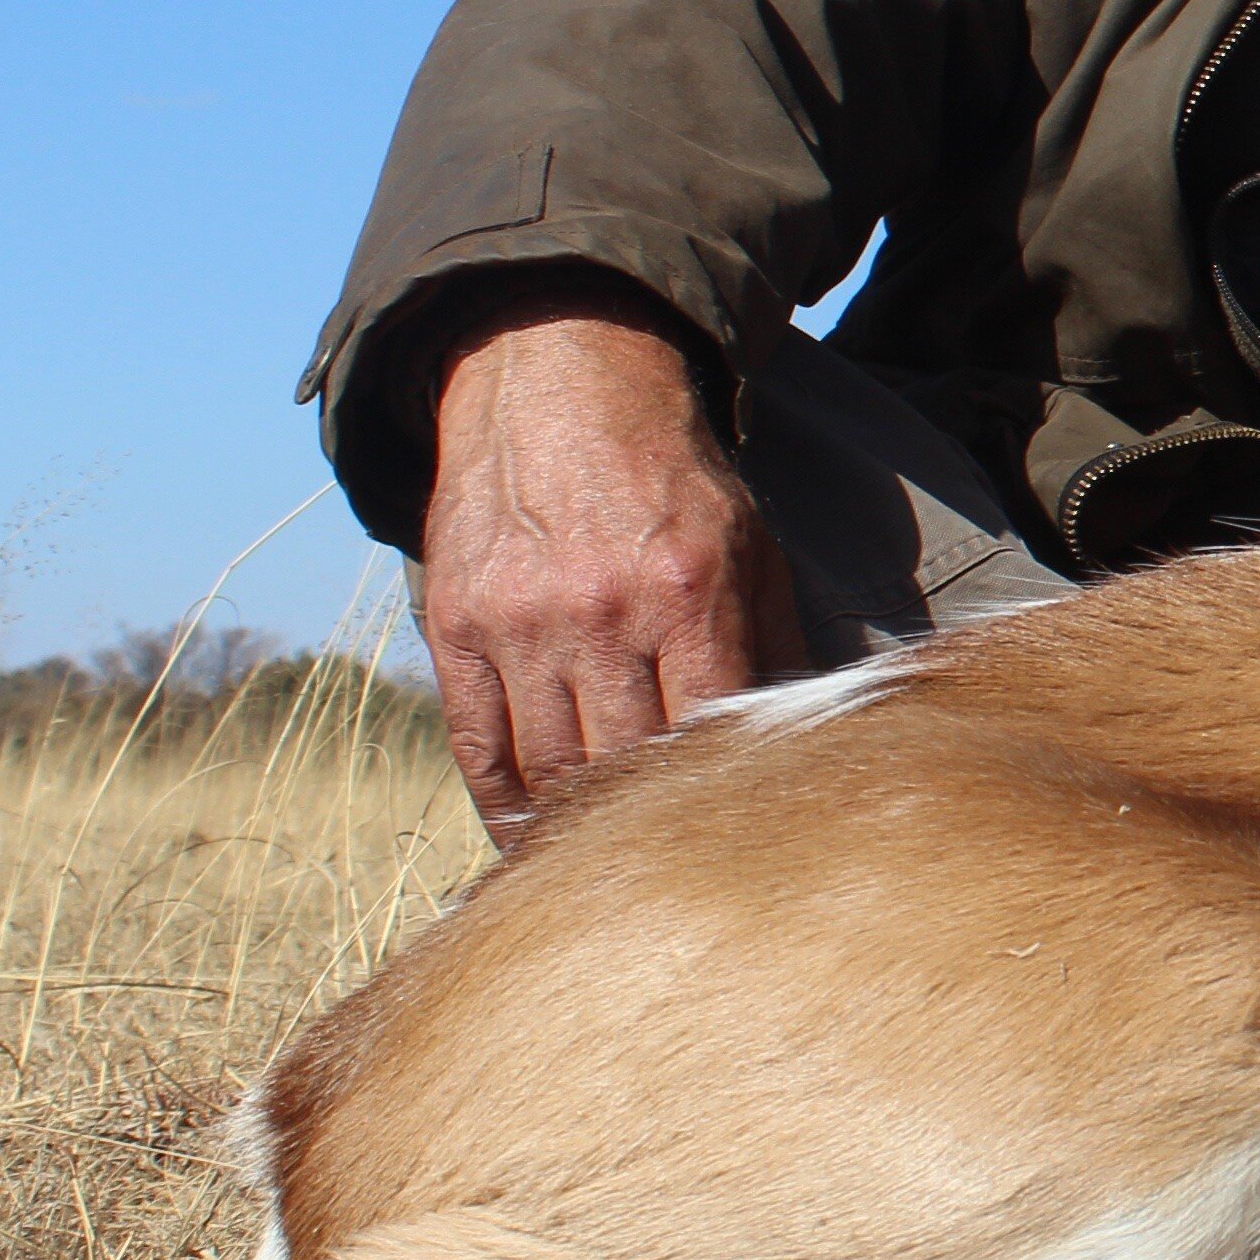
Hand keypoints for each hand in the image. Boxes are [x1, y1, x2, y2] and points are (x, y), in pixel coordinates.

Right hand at [415, 283, 799, 839]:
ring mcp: (522, 624)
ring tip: (598, 867)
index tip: (730, 840)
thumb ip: (777, 640)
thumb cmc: (671, 478)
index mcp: (688, 595)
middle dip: (646, 824)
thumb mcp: (751, 543)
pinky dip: (502, 804)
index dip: (716, 797)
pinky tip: (526, 836)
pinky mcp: (457, 627)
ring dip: (573, 828)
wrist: (558, 386)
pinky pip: (478, 747)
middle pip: (624, 767)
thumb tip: (802, 740)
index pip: (708, 736)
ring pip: (549, 770)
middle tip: (667, 872)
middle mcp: (602, 615)